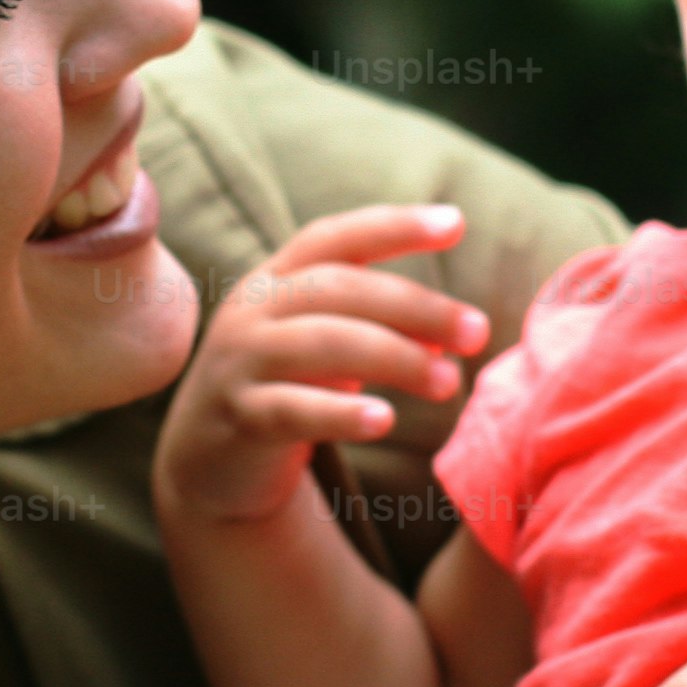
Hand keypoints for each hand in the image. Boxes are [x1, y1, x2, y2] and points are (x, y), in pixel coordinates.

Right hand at [152, 203, 486, 528]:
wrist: (209, 462)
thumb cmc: (286, 388)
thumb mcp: (327, 347)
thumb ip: (380, 330)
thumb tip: (450, 338)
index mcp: (276, 280)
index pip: (335, 239)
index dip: (392, 226)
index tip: (455, 224)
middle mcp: (252, 310)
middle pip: (337, 288)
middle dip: (414, 306)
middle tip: (477, 332)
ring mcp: (240, 363)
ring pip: (322, 344)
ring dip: (395, 357)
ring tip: (449, 382)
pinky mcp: (237, 419)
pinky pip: (292, 409)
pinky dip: (341, 413)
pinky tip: (385, 420)